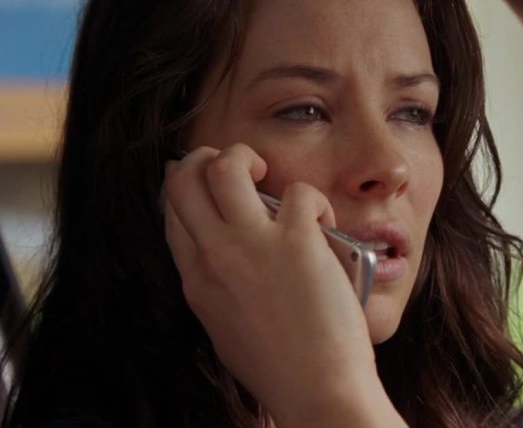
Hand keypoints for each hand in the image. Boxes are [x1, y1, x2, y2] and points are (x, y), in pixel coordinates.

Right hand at [163, 144, 379, 424]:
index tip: (212, 185)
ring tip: (270, 177)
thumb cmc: (281, 365)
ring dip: (248, 157)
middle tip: (239, 169)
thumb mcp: (226, 325)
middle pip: (183, 178)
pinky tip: (324, 226)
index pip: (172, 212)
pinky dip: (315, 201)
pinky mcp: (296, 242)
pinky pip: (300, 192)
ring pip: (225, 166)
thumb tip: (226, 251)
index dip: (189, 189)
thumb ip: (218, 283)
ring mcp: (252, 246)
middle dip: (206, 157)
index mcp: (196, 280)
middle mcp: (215, 257)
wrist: (317, 391)